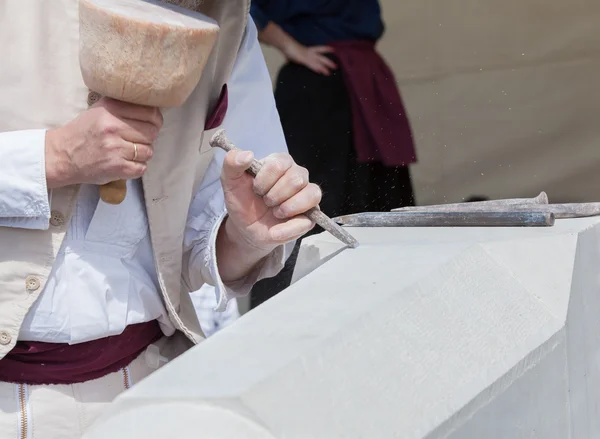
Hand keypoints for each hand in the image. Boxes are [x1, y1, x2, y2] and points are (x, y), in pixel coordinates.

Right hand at [45, 97, 162, 188]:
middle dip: (148, 138)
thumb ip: (122, 107)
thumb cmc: (83, 132)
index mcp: (110, 109)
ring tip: (129, 152)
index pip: (150, 114)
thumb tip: (152, 107)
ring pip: (148, 151)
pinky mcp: (117, 167)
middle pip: (151, 133)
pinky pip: (141, 168)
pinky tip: (126, 163)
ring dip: (142, 154)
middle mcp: (113, 127)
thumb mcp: (99, 110)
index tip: (153, 124)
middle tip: (138, 140)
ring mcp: (115, 148)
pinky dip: (137, 168)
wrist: (62, 155)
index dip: (155, 121)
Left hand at [220, 150, 321, 253]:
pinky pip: (309, 219)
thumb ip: (232, 163)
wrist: (246, 228)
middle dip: (274, 196)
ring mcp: (307, 194)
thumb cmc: (242, 201)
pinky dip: (288, 228)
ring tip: (275, 213)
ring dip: (286, 208)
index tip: (255, 189)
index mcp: (280, 162)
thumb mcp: (230, 181)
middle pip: (296, 179)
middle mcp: (298, 175)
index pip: (279, 164)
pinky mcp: (311, 215)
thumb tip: (247, 154)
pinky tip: (275, 230)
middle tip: (265, 202)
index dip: (264, 180)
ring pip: (311, 194)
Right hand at [283, 41, 336, 75]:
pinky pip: (311, 65)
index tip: (333, 49)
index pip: (320, 48)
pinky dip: (316, 68)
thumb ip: (299, 56)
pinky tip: (320, 71)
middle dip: (329, 62)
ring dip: (324, 67)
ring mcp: (307, 56)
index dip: (326, 49)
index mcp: (308, 50)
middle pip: (322, 57)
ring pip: (318, 62)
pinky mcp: (303, 60)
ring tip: (329, 73)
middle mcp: (310, 52)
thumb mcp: (296, 53)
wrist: (286, 45)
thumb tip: (297, 58)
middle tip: (336, 66)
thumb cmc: (290, 48)